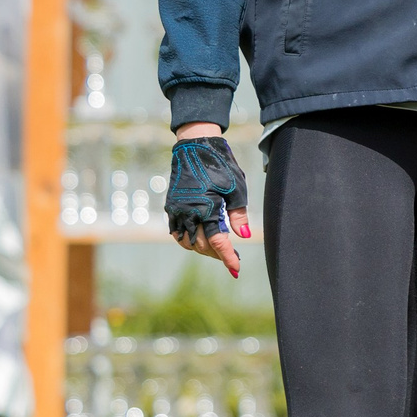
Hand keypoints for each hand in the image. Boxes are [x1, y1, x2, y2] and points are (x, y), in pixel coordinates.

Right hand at [167, 127, 250, 278]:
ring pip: (187, 241)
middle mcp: (187, 212)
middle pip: (202, 245)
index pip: (218, 242)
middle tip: (234, 258)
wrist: (196, 146)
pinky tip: (202, 238)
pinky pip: (178, 231)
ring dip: (203, 248)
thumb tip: (245, 236)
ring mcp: (176, 210)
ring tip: (219, 249)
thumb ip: (239, 215)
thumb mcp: (236, 189)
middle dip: (218, 254)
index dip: (228, 257)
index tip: (236, 270)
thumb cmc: (221, 165)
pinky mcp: (171, 206)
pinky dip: (189, 239)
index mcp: (206, 208)